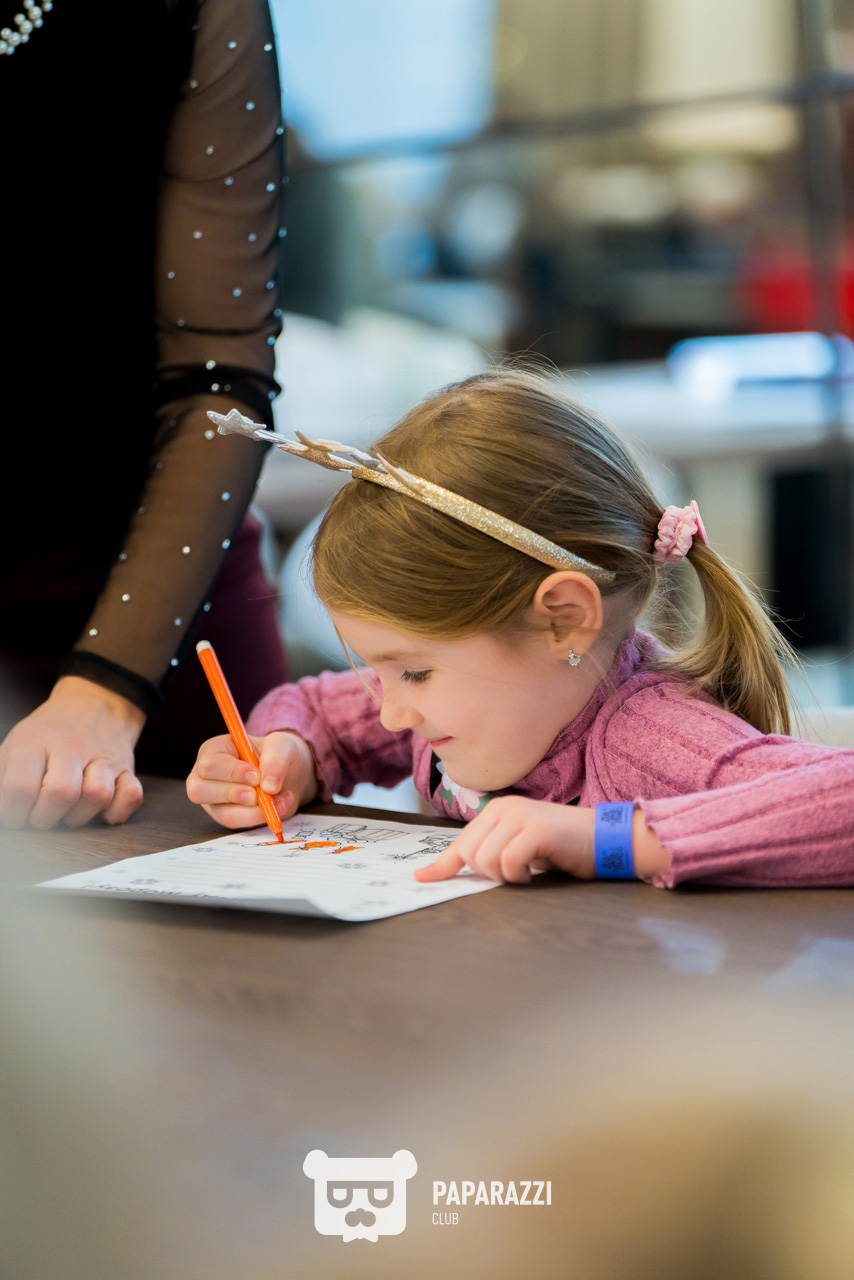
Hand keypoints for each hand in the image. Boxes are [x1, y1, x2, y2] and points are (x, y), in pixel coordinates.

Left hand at [0, 676, 145, 829]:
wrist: (95, 702)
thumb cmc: (49, 732)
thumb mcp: (16, 742)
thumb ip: (1, 774)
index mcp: (36, 741)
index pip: (20, 788)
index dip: (12, 813)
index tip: (14, 815)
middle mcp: (72, 747)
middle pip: (61, 794)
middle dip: (44, 818)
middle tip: (39, 815)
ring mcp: (103, 758)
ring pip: (97, 796)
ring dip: (79, 816)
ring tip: (68, 812)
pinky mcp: (127, 769)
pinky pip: (131, 797)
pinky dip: (116, 812)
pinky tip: (100, 811)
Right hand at [186, 729, 317, 828]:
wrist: (285, 771)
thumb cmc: (275, 752)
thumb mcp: (281, 745)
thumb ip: (276, 760)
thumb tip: (269, 786)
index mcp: (214, 750)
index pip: (210, 764)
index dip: (232, 773)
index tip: (256, 776)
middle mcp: (205, 776)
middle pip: (199, 790)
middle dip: (234, 794)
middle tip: (259, 793)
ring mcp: (213, 799)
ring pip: (221, 813)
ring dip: (253, 811)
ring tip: (278, 799)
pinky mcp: (226, 815)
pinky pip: (237, 823)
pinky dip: (259, 817)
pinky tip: (277, 806)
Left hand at [414, 796, 595, 884]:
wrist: (604, 838)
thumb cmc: (562, 847)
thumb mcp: (520, 846)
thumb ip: (492, 852)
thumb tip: (455, 872)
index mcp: (497, 810)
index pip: (461, 842)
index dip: (442, 865)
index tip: (422, 879)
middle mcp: (504, 808)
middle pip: (470, 854)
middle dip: (487, 874)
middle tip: (514, 874)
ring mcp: (520, 816)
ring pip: (486, 859)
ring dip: (504, 876)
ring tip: (525, 871)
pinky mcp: (536, 829)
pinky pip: (508, 862)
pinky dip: (518, 875)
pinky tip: (533, 872)